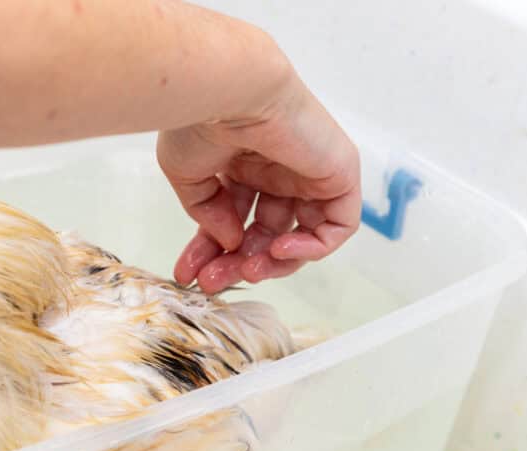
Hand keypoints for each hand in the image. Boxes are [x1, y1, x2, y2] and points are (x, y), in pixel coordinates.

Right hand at [158, 69, 360, 293]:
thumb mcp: (188, 175)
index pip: (233, 219)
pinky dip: (312, 248)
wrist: (230, 91)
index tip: (189, 273)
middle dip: (237, 262)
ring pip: (299, 235)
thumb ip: (208, 213)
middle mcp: (278, 170)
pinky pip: (337, 226)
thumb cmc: (200, 121)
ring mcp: (309, 173)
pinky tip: (278, 250)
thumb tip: (230, 241)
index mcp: (243, 164)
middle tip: (213, 282)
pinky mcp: (338, 174)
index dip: (211, 251)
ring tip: (246, 271)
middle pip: (264, 232)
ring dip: (272, 263)